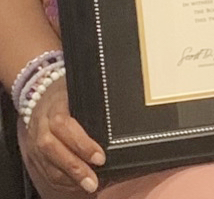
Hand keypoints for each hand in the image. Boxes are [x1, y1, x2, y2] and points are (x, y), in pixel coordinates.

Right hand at [23, 77, 105, 194]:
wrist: (39, 92)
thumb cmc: (65, 92)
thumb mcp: (77, 90)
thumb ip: (91, 104)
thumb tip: (118, 119)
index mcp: (54, 106)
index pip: (64, 126)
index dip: (81, 144)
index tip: (100, 158)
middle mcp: (41, 126)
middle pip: (53, 150)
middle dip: (75, 168)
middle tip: (94, 181)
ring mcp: (34, 142)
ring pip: (48, 165)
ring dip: (68, 179)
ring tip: (88, 186)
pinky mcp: (32, 154)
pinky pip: (44, 171)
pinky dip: (60, 181)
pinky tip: (75, 185)